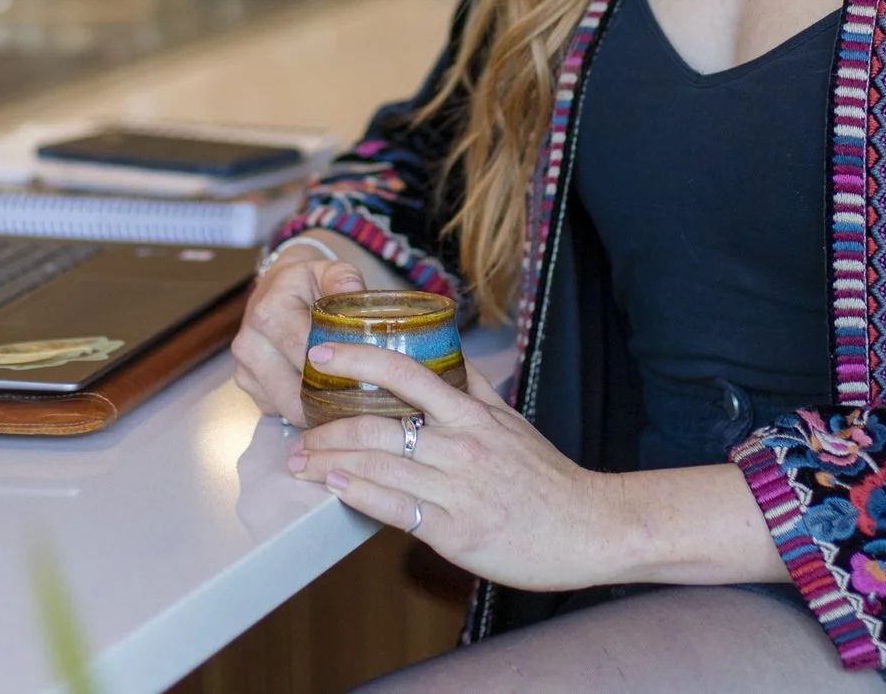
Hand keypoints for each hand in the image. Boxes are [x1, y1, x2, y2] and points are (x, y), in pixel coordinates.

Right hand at [231, 244, 366, 425]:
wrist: (275, 287)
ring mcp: (243, 367)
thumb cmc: (307, 282)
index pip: (308, 356)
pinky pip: (278, 409)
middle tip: (361, 396)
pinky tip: (319, 392)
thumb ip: (344, 280)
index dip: (341, 368)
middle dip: (330, 397)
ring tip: (344, 396)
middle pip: (296, 392)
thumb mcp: (329, 270)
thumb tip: (355, 294)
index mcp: (269, 313)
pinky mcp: (245, 384)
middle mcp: (249, 343)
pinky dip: (301, 407)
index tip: (368, 376)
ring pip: (288, 408)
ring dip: (316, 408)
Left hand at [286, 340, 635, 592]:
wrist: (588, 527)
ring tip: (302, 463)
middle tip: (297, 431)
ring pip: (381, 465)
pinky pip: (398, 510)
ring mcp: (458, 489)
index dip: (358, 359)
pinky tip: (337, 489)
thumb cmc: (546, 476)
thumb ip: (473, 389)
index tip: (321, 354)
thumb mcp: (510, 420)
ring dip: (331, 463)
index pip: (407, 373)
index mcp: (473, 415)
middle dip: (328, 428)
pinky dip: (361, 497)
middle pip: (380, 424)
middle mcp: (462, 446)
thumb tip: (443, 354)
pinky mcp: (456, 530)